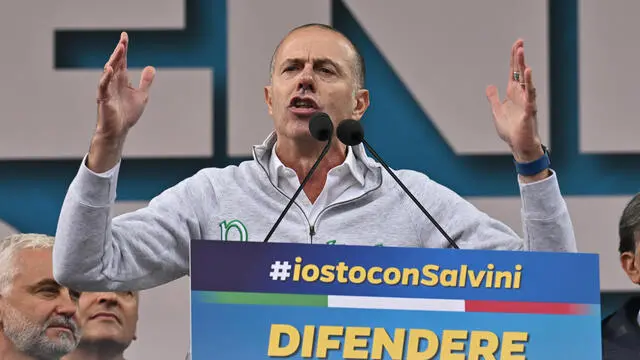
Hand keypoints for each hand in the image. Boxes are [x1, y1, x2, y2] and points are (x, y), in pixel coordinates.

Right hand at [96, 32, 154, 139]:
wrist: (118, 130)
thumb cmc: (127, 114)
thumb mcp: (142, 95)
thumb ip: (145, 81)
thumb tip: (151, 67)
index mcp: (122, 80)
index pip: (122, 61)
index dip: (124, 49)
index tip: (125, 36)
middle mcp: (113, 82)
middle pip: (116, 62)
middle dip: (119, 51)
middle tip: (123, 39)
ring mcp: (108, 89)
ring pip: (109, 71)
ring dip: (114, 60)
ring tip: (120, 49)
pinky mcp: (103, 98)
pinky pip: (103, 85)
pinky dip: (106, 77)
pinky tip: (110, 69)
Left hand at [486, 39, 542, 162]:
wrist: (519, 145)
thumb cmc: (510, 130)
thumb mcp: (497, 111)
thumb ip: (494, 98)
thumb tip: (490, 86)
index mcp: (513, 93)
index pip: (513, 72)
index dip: (514, 58)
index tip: (517, 44)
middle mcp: (521, 94)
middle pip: (519, 72)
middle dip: (519, 58)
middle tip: (520, 42)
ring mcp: (526, 102)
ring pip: (526, 81)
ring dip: (523, 67)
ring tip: (522, 54)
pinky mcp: (528, 111)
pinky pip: (530, 96)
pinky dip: (529, 85)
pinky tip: (528, 73)